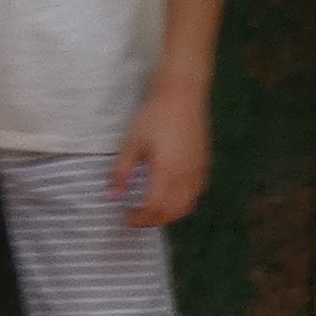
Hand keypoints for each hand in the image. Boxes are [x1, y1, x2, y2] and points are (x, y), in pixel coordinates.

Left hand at [112, 85, 211, 229]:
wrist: (182, 95)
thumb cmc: (154, 116)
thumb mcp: (132, 143)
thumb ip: (122, 172)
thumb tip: (112, 196)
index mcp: (167, 172)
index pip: (155, 207)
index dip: (140, 218)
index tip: (126, 217)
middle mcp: (186, 176)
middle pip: (173, 212)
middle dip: (154, 220)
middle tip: (137, 218)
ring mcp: (198, 171)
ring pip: (187, 205)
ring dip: (170, 214)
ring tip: (153, 210)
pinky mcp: (204, 164)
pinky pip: (196, 193)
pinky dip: (183, 202)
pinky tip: (171, 195)